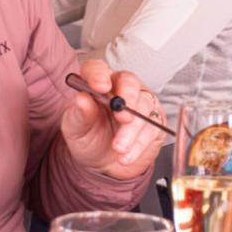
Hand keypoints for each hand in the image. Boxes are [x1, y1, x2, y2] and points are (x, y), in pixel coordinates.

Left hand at [60, 59, 163, 178]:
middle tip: (122, 118)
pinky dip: (140, 144)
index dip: (99, 75)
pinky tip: (127, 155)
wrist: (105, 163)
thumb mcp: (76, 130)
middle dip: (128, 100)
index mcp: (98, 84)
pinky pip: (153, 128)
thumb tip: (81, 99)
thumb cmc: (90, 139)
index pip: (98, 69)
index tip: (100, 87)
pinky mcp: (155, 120)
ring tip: (119, 148)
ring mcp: (141, 102)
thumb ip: (79, 114)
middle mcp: (121, 88)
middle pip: (129, 82)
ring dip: (132, 130)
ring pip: (144, 107)